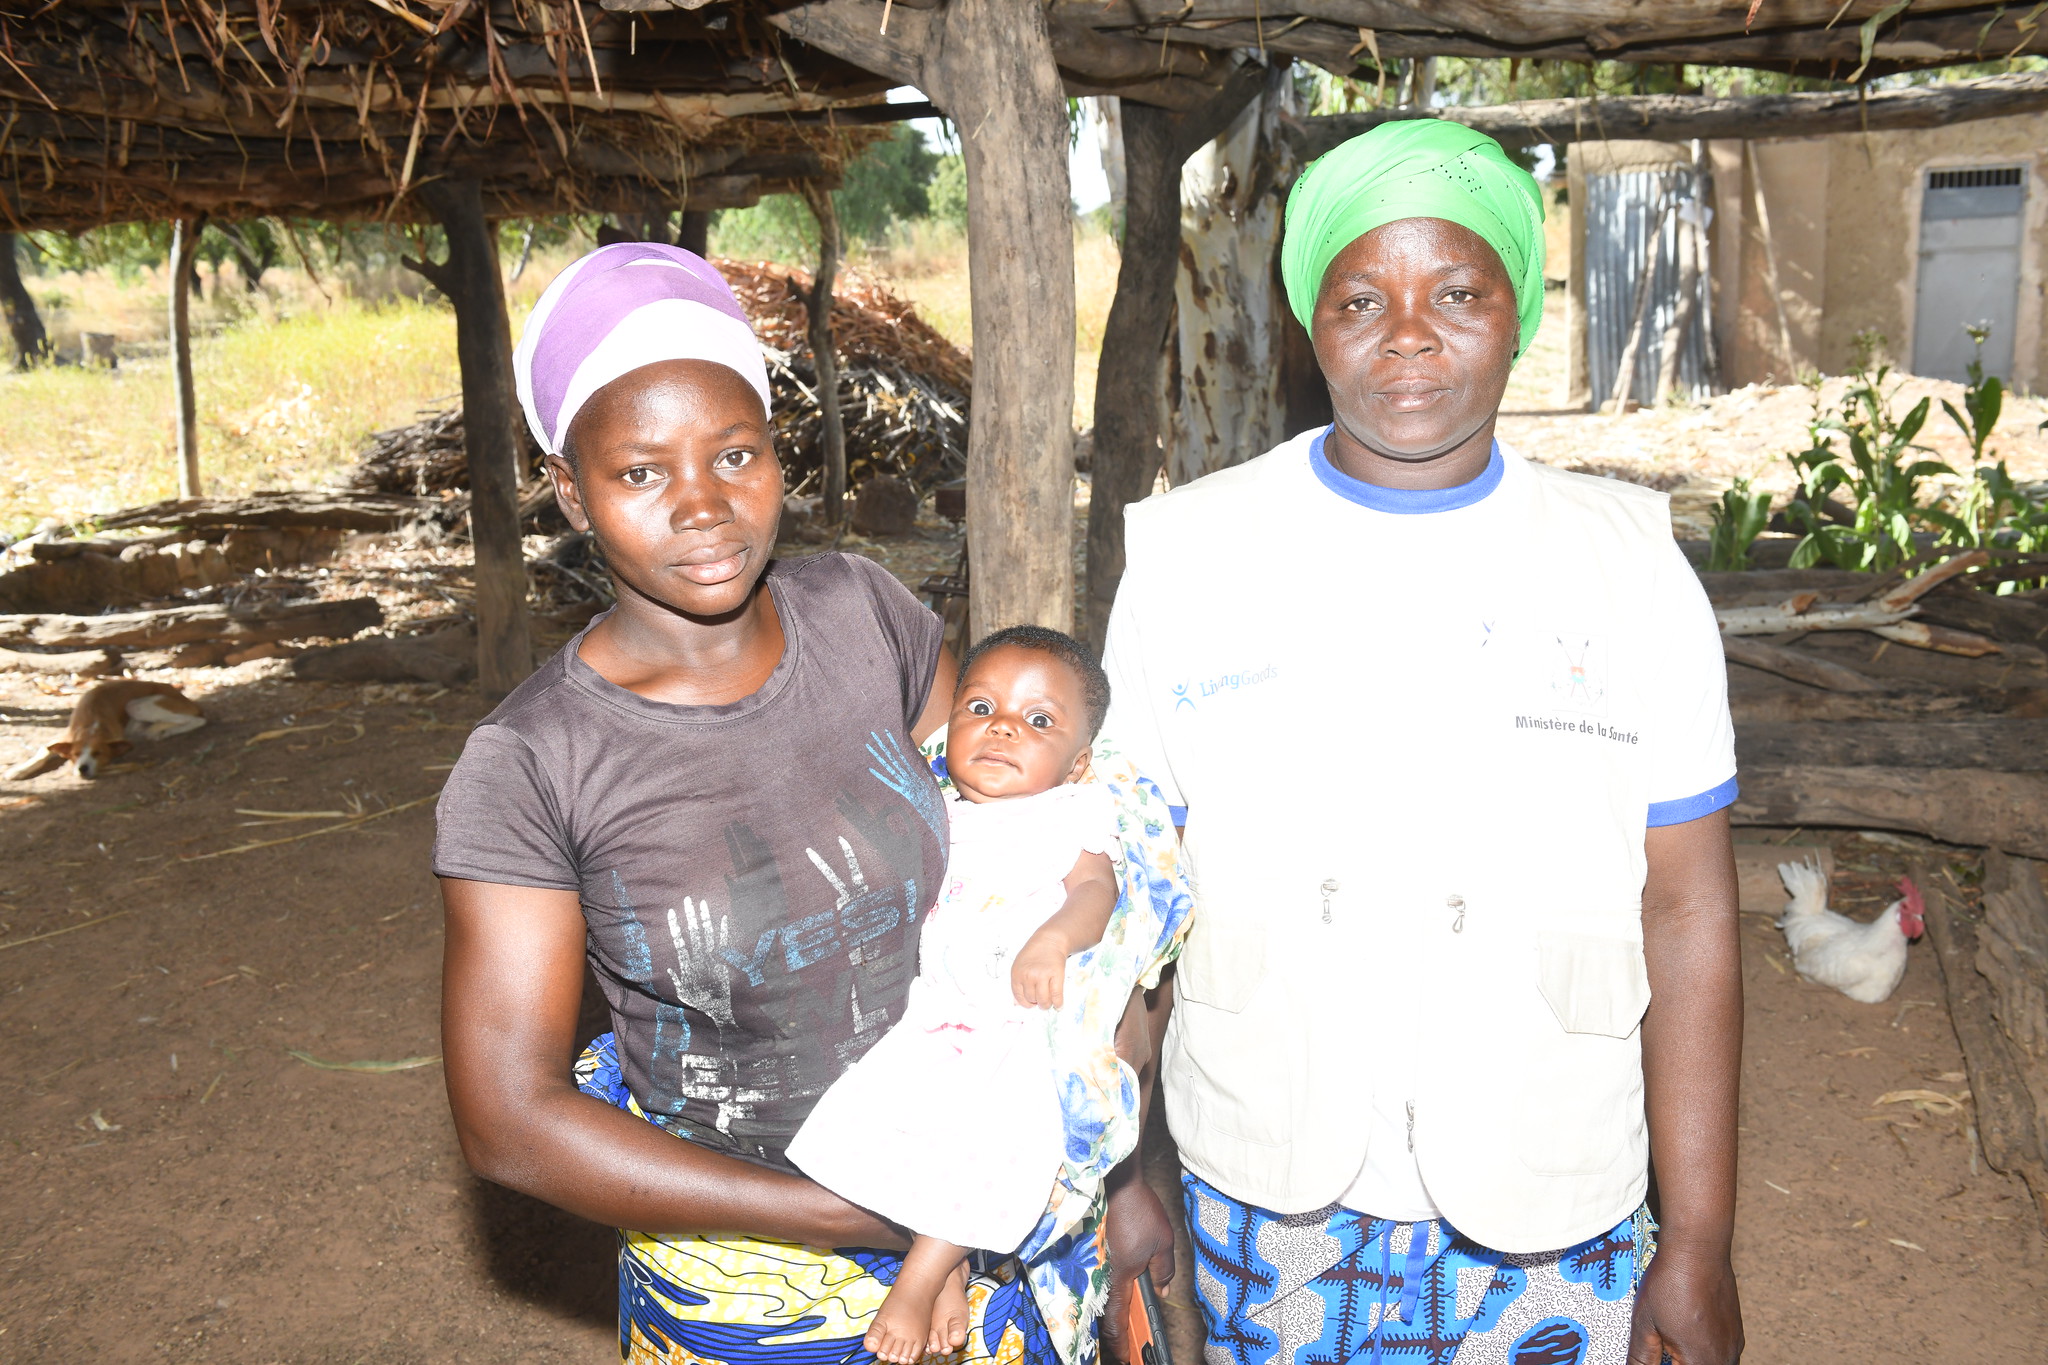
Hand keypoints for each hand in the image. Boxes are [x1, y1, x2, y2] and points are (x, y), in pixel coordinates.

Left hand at [1010, 932, 1067, 1008]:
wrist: (1049, 940)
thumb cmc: (1034, 953)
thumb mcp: (1020, 965)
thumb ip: (1018, 983)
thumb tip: (1018, 1004)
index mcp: (1017, 973)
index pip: (1018, 996)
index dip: (1025, 1003)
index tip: (1031, 1004)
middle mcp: (1028, 975)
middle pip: (1032, 999)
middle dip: (1037, 1003)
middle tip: (1041, 1001)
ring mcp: (1043, 975)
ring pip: (1043, 1000)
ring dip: (1047, 1005)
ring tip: (1049, 1002)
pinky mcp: (1056, 974)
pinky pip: (1056, 995)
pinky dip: (1058, 1004)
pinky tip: (1059, 1005)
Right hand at [1098, 1173, 1175, 1364]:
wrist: (1118, 1182)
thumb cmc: (1141, 1211)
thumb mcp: (1164, 1242)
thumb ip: (1163, 1270)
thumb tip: (1162, 1293)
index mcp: (1124, 1274)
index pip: (1119, 1317)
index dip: (1120, 1340)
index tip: (1125, 1356)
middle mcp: (1108, 1271)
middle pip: (1109, 1310)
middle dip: (1117, 1333)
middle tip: (1126, 1348)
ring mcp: (1102, 1261)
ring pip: (1106, 1295)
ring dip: (1116, 1313)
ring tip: (1126, 1326)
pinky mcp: (1101, 1250)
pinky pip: (1106, 1278)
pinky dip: (1114, 1292)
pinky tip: (1123, 1291)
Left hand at [1627, 1243, 1741, 1364]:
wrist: (1699, 1250)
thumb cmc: (1670, 1283)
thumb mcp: (1644, 1325)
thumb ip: (1641, 1358)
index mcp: (1700, 1363)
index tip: (1654, 1356)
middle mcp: (1724, 1359)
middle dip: (1676, 1364)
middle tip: (1660, 1352)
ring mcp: (1734, 1346)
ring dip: (1690, 1361)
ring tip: (1671, 1349)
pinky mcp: (1736, 1332)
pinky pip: (1722, 1355)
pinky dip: (1704, 1353)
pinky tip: (1686, 1335)